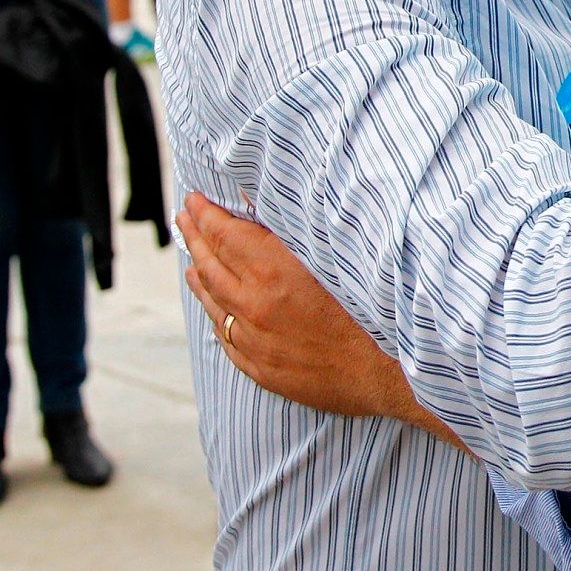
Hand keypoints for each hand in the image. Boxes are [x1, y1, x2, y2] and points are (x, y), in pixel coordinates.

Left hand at [178, 194, 417, 421]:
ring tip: (191, 260)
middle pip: (211, 265)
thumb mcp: (336, 256)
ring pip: (213, 303)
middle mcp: (256, 306)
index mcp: (274, 273)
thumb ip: (296, 232)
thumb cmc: (373, 308)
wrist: (387, 371)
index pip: (226, 235)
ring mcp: (255, 341)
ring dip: (199, 276)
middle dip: (195, 237)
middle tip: (183, 219)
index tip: (195, 200)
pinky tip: (213, 308)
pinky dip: (215, 316)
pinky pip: (226, 338)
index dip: (206, 215)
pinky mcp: (262, 368)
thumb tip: (269, 203)